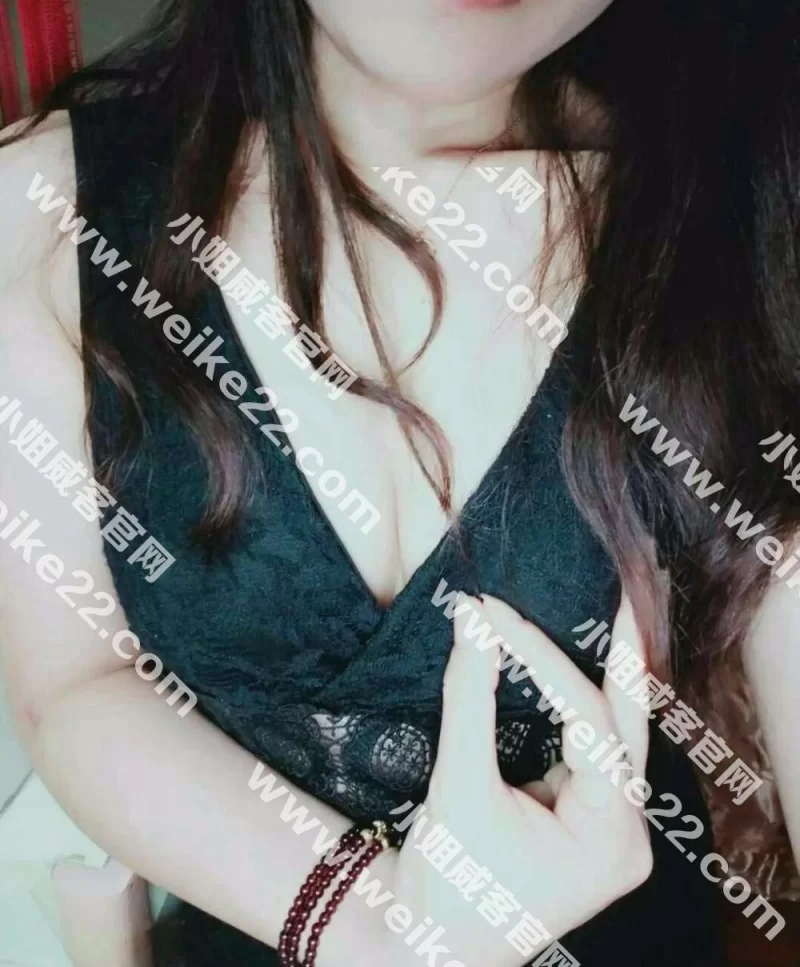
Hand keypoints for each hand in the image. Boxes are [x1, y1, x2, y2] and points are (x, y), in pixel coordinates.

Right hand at [391, 593, 652, 966]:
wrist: (433, 944)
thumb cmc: (447, 881)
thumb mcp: (457, 785)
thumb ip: (469, 696)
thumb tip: (472, 618)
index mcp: (608, 837)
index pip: (587, 721)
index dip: (542, 657)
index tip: (495, 613)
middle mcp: (628, 833)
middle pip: (632, 723)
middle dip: (625, 651)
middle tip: (620, 586)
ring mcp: (615, 829)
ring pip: (620, 732)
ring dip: (605, 671)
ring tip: (604, 608)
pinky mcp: (593, 819)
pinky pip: (598, 746)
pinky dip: (583, 700)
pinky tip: (574, 659)